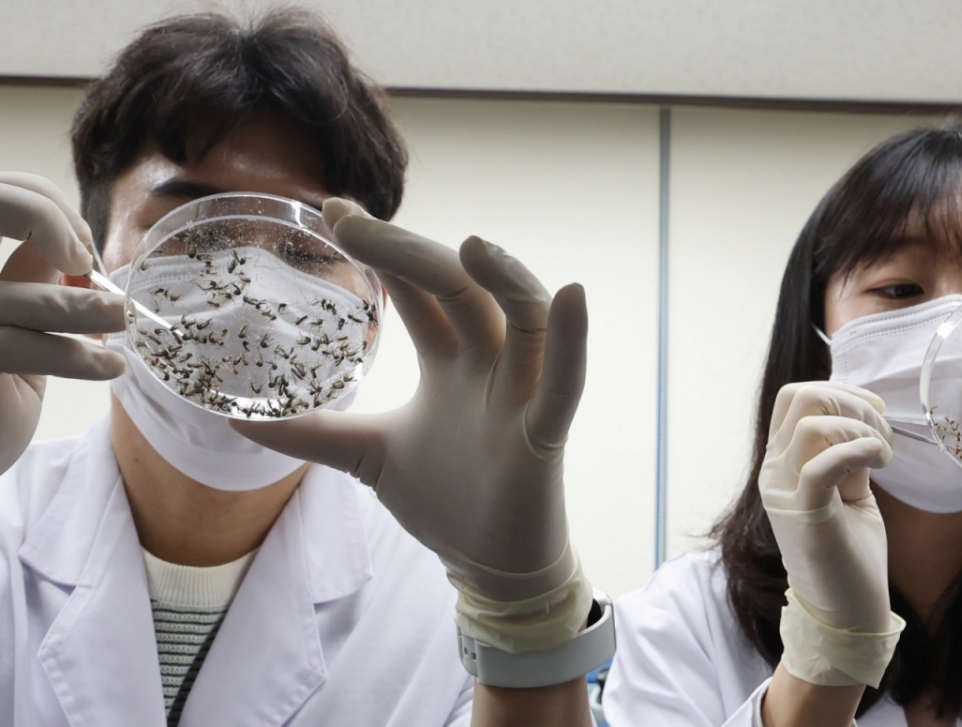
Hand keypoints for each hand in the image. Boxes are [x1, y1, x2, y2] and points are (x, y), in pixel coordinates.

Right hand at [0, 173, 125, 475]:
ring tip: (125, 320)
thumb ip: (29, 276)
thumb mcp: (12, 319)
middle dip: (54, 228)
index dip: (37, 202)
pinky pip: (22, 348)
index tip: (79, 246)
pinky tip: (110, 366)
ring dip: (87, 308)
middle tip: (93, 261)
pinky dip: (75, 356)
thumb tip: (77, 245)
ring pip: (24, 299)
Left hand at [231, 199, 586, 601]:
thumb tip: (234, 419)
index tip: (333, 211)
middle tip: (353, 222)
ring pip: (523, 317)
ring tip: (471, 244)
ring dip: (504, 276)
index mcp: (452, 360)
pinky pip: (566, 381)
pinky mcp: (544, 435)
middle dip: (410, 251)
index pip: (420, 289)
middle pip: (461, 289)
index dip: (383, 249)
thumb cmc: (444, 500)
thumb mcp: (365, 455)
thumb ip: (311, 432)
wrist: (486, 565)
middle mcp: (489, 363)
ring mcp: (520, 394)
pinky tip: (571, 297)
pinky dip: (571, 340)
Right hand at [759, 381, 894, 632]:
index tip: (876, 411)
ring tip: (883, 457)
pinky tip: (880, 464)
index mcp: (780, 463)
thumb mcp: (849, 493)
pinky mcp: (805, 515)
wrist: (845, 614)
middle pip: (801, 398)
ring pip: (813, 426)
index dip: (838, 390)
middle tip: (882, 435)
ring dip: (862, 430)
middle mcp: (773, 473)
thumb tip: (862, 420)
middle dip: (852, 403)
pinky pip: (823, 464)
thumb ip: (845, 456)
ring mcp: (783, 493)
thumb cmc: (850, 555)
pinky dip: (860, 451)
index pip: (793, 397)